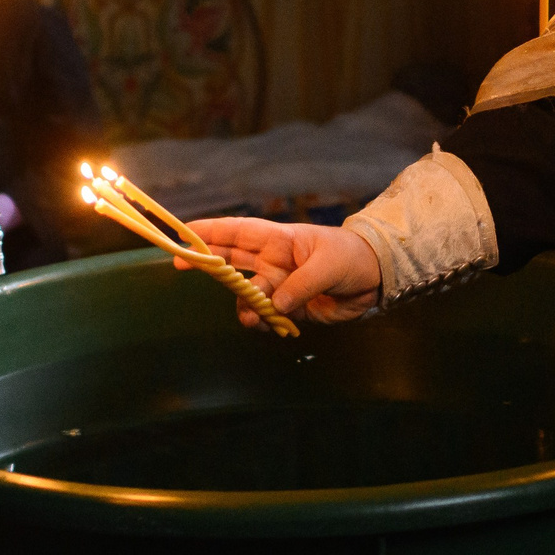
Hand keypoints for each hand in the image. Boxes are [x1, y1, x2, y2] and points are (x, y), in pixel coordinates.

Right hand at [182, 217, 382, 326]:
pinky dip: (262, 322)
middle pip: (230, 258)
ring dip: (243, 304)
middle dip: (206, 260)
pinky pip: (264, 315)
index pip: (238, 232)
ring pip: (246, 294)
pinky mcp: (288, 307)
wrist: (375, 280)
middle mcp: (273, 261)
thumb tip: (274, 304)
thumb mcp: (328, 266)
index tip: (183, 231)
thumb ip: (300, 285)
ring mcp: (279, 284)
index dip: (210, 230)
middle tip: (179, 263)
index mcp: (279, 240)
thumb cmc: (352, 258)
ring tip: (254, 316)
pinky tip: (270, 324)